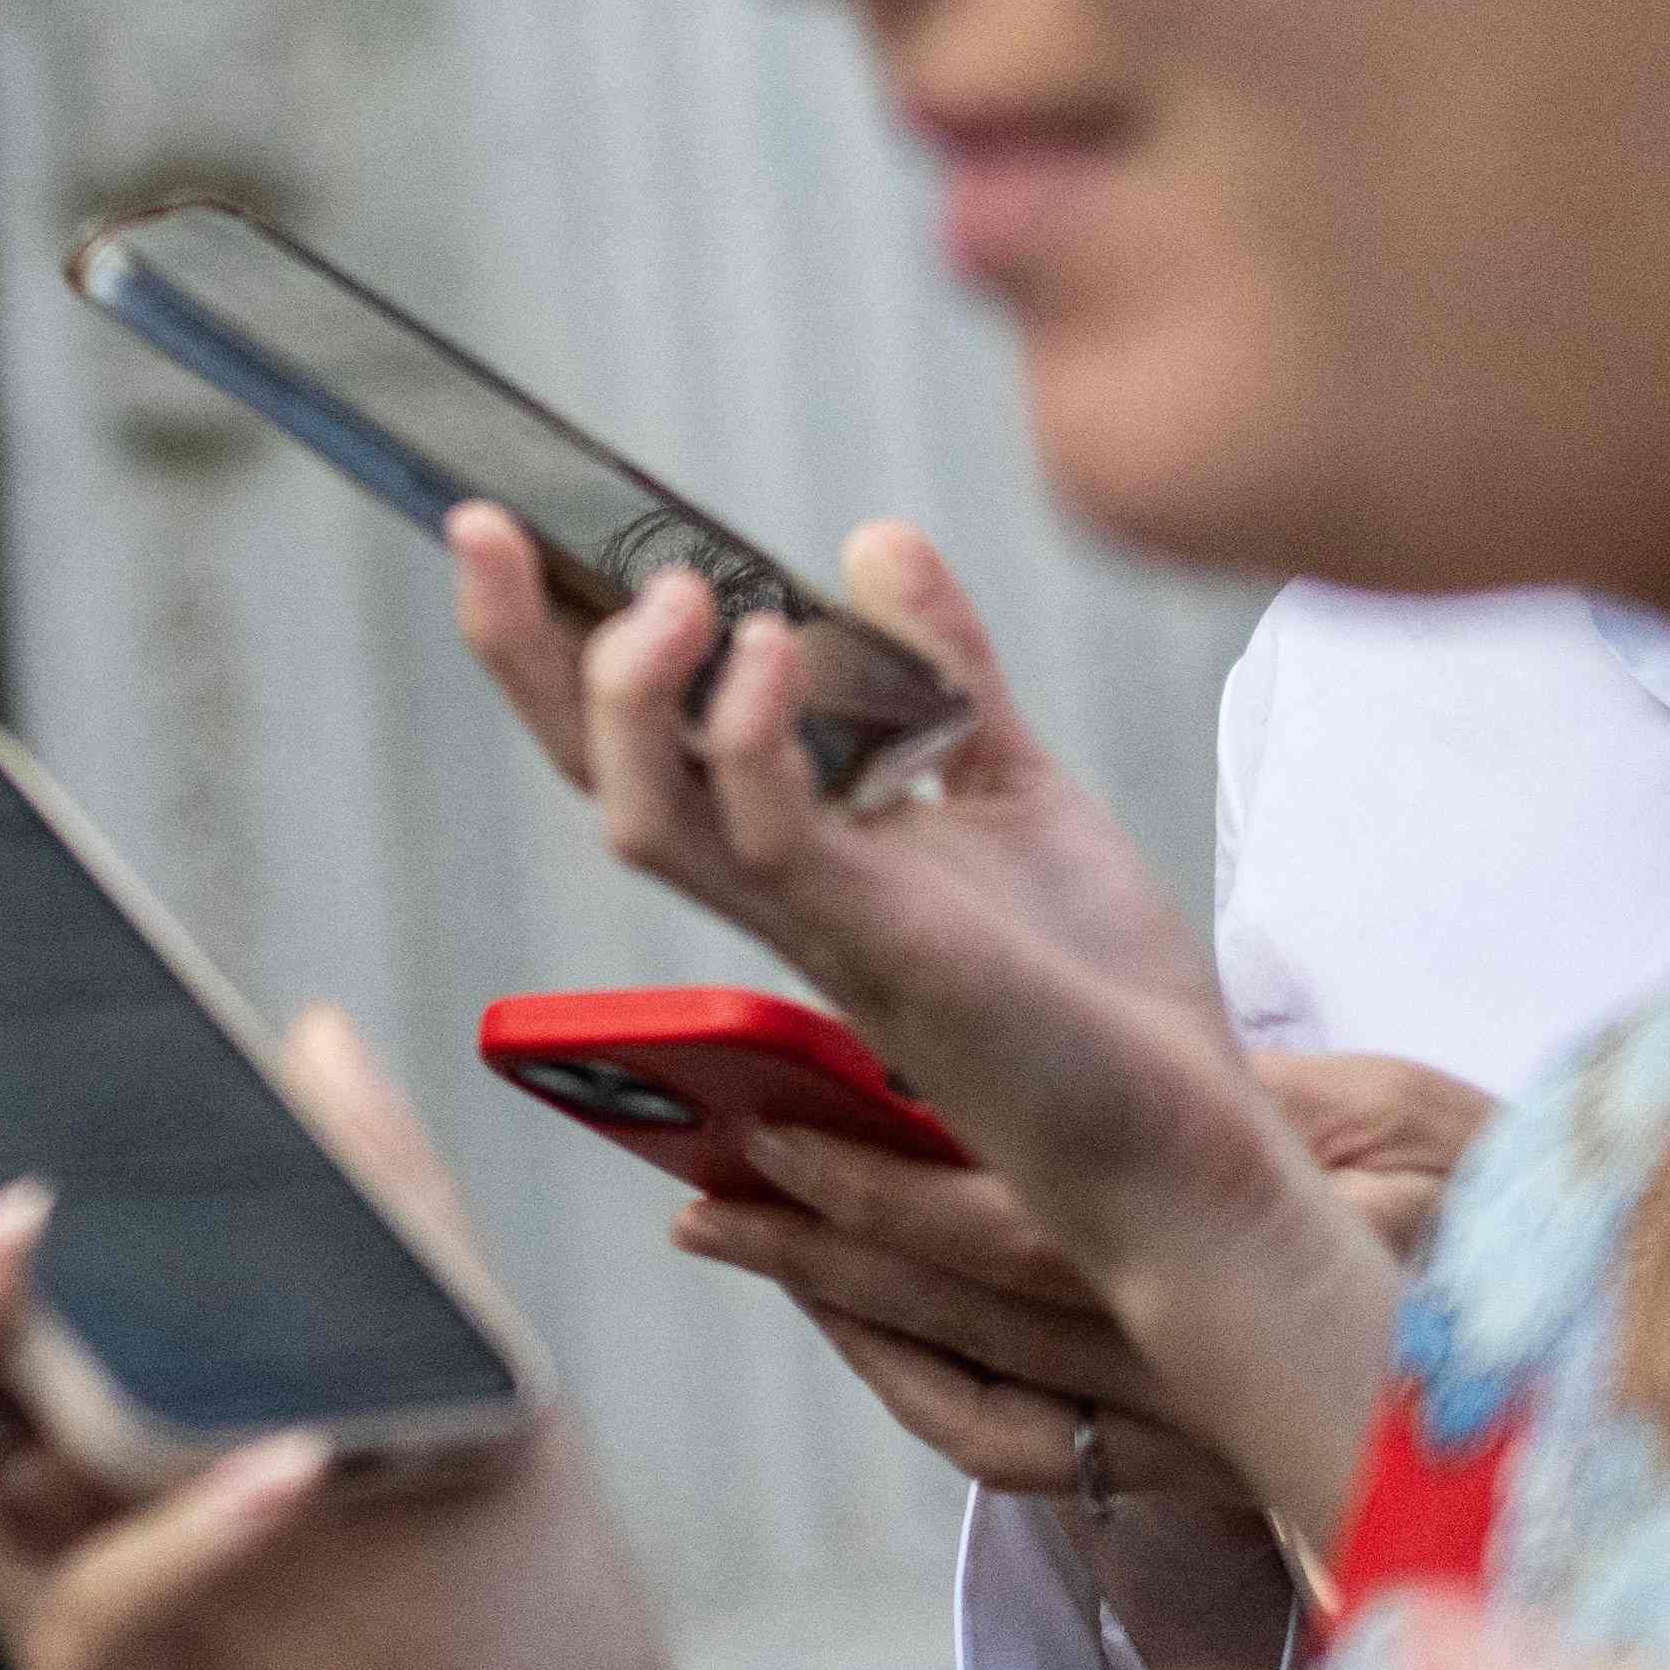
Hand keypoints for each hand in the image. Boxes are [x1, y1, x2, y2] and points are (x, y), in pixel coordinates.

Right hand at [0, 1005, 676, 1669]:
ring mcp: (78, 1611)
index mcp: (96, 1408)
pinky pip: (86, 1628)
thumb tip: (313, 1043)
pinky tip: (277, 1469)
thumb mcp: (461, 1366)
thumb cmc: (498, 1584)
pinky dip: (170, 1539)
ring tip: (17, 1225)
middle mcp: (53, 1507)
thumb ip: (383, 1209)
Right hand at [447, 509, 1392, 1516]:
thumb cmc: (1097, 995)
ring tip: (670, 588)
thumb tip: (875, 539)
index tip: (521, 528)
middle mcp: (773, 889)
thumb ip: (941, 668)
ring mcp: (816, 922)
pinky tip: (775, 647)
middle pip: (592, 770)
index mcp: (790, 851)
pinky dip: (751, 736)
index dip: (561, 643)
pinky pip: (772, 839)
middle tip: (482, 527)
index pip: (637, 740)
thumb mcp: (1011, 785)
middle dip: (520, 650)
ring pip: (642, 814)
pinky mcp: (880, 946)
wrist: (1187, 1143)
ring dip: (627, 693)